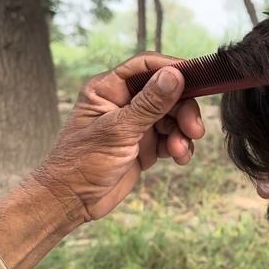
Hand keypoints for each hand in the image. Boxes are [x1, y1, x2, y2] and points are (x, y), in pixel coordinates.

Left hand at [33, 52, 205, 219]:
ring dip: (182, 132)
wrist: (72, 202)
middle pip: (167, 92)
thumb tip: (173, 75)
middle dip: (183, 110)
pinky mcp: (145, 144)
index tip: (196, 80)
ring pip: (173, 116)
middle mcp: (124, 102)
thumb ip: (149, 103)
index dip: (172, 69)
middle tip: (193, 129)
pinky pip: (172, 137)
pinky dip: (179, 146)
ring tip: (179, 150)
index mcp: (109, 89)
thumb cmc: (80, 164)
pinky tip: (179, 157)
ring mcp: (136, 123)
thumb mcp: (118, 131)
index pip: (146, 66)